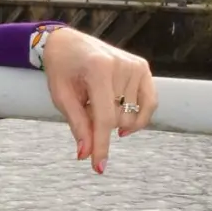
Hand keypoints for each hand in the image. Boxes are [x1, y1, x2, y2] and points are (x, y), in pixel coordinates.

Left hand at [40, 29, 157, 173]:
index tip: (99, 167)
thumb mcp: (62, 98)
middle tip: (85, 107)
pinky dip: (138, 118)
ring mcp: (136, 66)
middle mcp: (122, 66)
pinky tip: (122, 123)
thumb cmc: (61, 70)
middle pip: (118, 120)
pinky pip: (150, 104)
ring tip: (98, 101)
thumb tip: (86, 154)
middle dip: (100, 124)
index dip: (101, 145)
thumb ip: (78, 125)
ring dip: (114, 119)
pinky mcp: (143, 68)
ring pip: (132, 117)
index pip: (104, 118)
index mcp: (99, 70)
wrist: (68, 43)